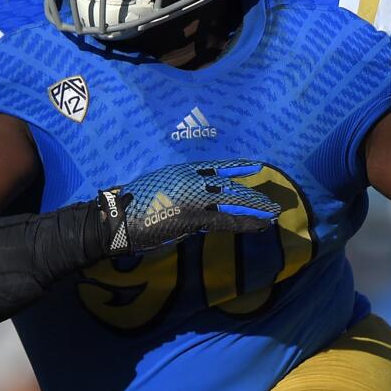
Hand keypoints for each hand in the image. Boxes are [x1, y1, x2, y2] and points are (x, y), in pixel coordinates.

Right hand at [95, 159, 281, 254]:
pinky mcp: (194, 215)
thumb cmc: (130, 204)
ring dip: (254, 207)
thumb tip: (190, 203)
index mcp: (182, 171)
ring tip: (272, 212)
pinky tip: (259, 225)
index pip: (216, 167)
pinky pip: (225, 219)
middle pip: (229, 184)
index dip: (236, 167)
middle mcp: (192, 179)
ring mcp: (195, 196)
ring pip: (232, 199)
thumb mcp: (157, 187)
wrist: (118, 216)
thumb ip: (176, 190)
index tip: (254, 166)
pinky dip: (244, 222)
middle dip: (251, 194)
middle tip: (271, 202)